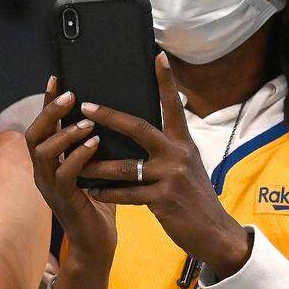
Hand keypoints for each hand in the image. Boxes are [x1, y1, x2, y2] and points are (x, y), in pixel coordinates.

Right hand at [25, 77, 116, 264]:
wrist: (97, 244)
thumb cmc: (99, 204)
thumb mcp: (94, 168)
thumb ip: (92, 145)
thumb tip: (109, 114)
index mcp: (49, 163)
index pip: (42, 126)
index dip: (46, 102)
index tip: (56, 77)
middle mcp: (43, 173)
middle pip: (32, 135)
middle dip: (50, 112)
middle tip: (71, 95)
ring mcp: (50, 188)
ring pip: (43, 153)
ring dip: (65, 134)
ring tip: (87, 122)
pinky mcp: (64, 201)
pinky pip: (64, 174)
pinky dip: (78, 156)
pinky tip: (95, 145)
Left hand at [80, 52, 251, 277]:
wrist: (214, 233)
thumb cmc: (194, 197)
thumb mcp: (187, 166)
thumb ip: (168, 149)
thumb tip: (142, 131)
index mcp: (183, 143)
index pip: (173, 105)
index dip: (166, 81)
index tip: (157, 55)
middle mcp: (177, 155)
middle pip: (139, 128)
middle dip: (110, 116)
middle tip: (86, 106)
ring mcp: (170, 177)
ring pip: (124, 167)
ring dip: (96, 166)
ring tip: (74, 163)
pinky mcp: (163, 200)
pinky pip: (126, 194)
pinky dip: (106, 193)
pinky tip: (91, 191)